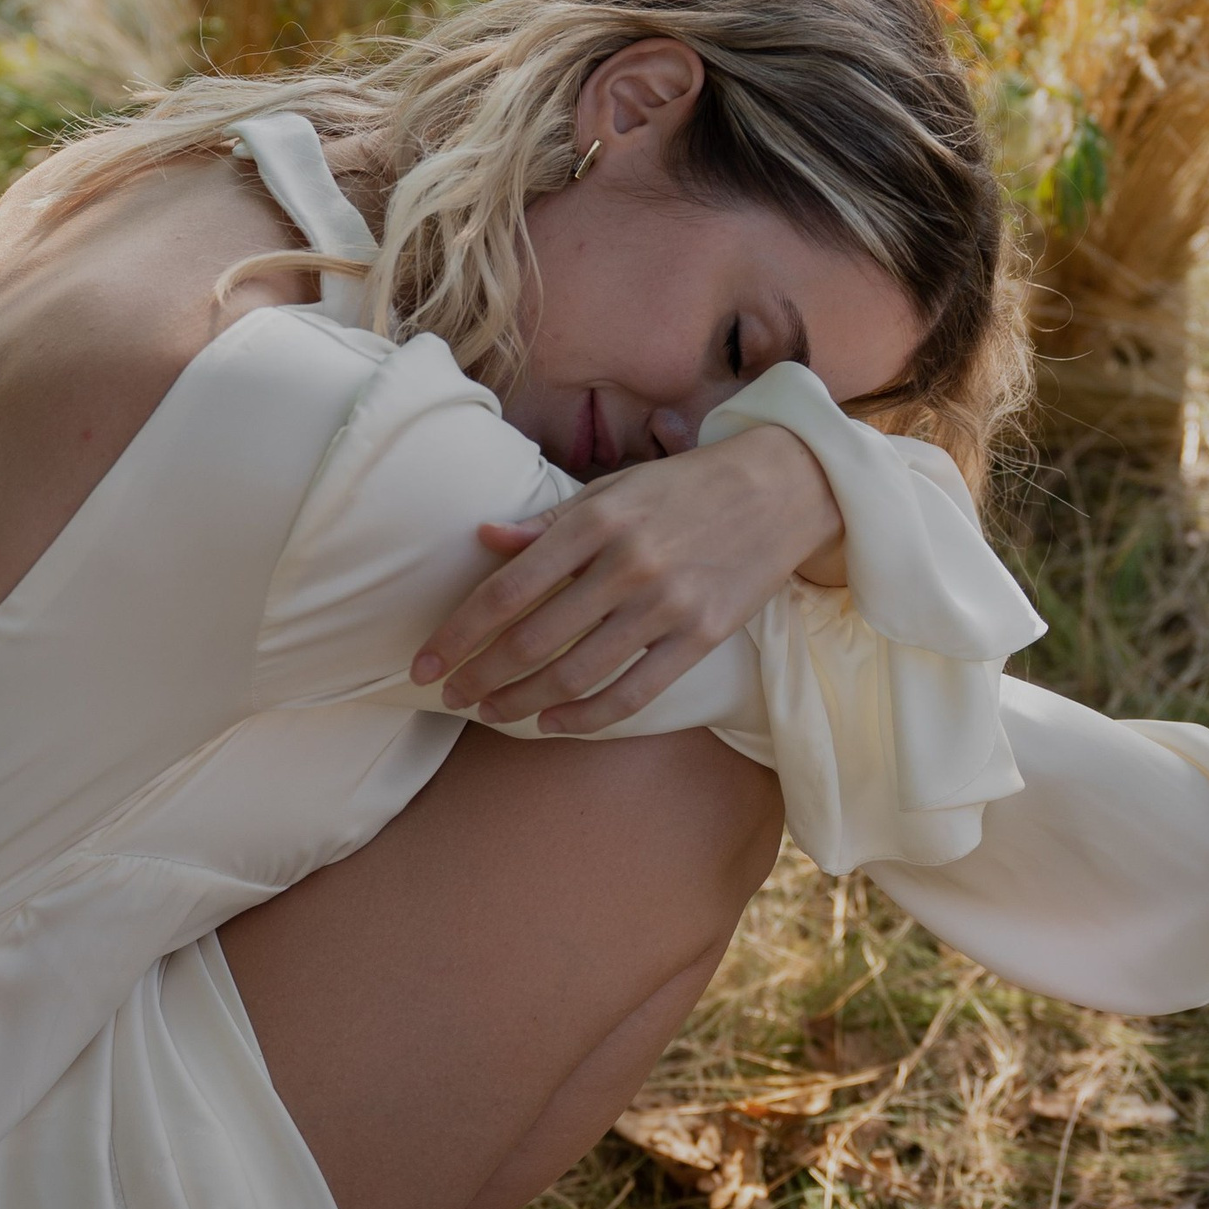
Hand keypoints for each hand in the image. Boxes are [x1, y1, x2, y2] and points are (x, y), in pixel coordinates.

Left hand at [411, 424, 845, 732]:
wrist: (782, 488)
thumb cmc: (686, 486)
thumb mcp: (614, 488)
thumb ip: (548, 521)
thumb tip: (483, 539)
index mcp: (595, 520)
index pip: (507, 589)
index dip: (459, 633)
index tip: (426, 663)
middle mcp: (626, 564)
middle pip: (531, 639)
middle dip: (480, 675)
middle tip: (448, 696)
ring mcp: (665, 605)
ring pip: (573, 672)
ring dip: (520, 701)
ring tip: (489, 712)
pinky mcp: (700, 637)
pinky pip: (632, 692)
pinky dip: (584, 715)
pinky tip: (550, 721)